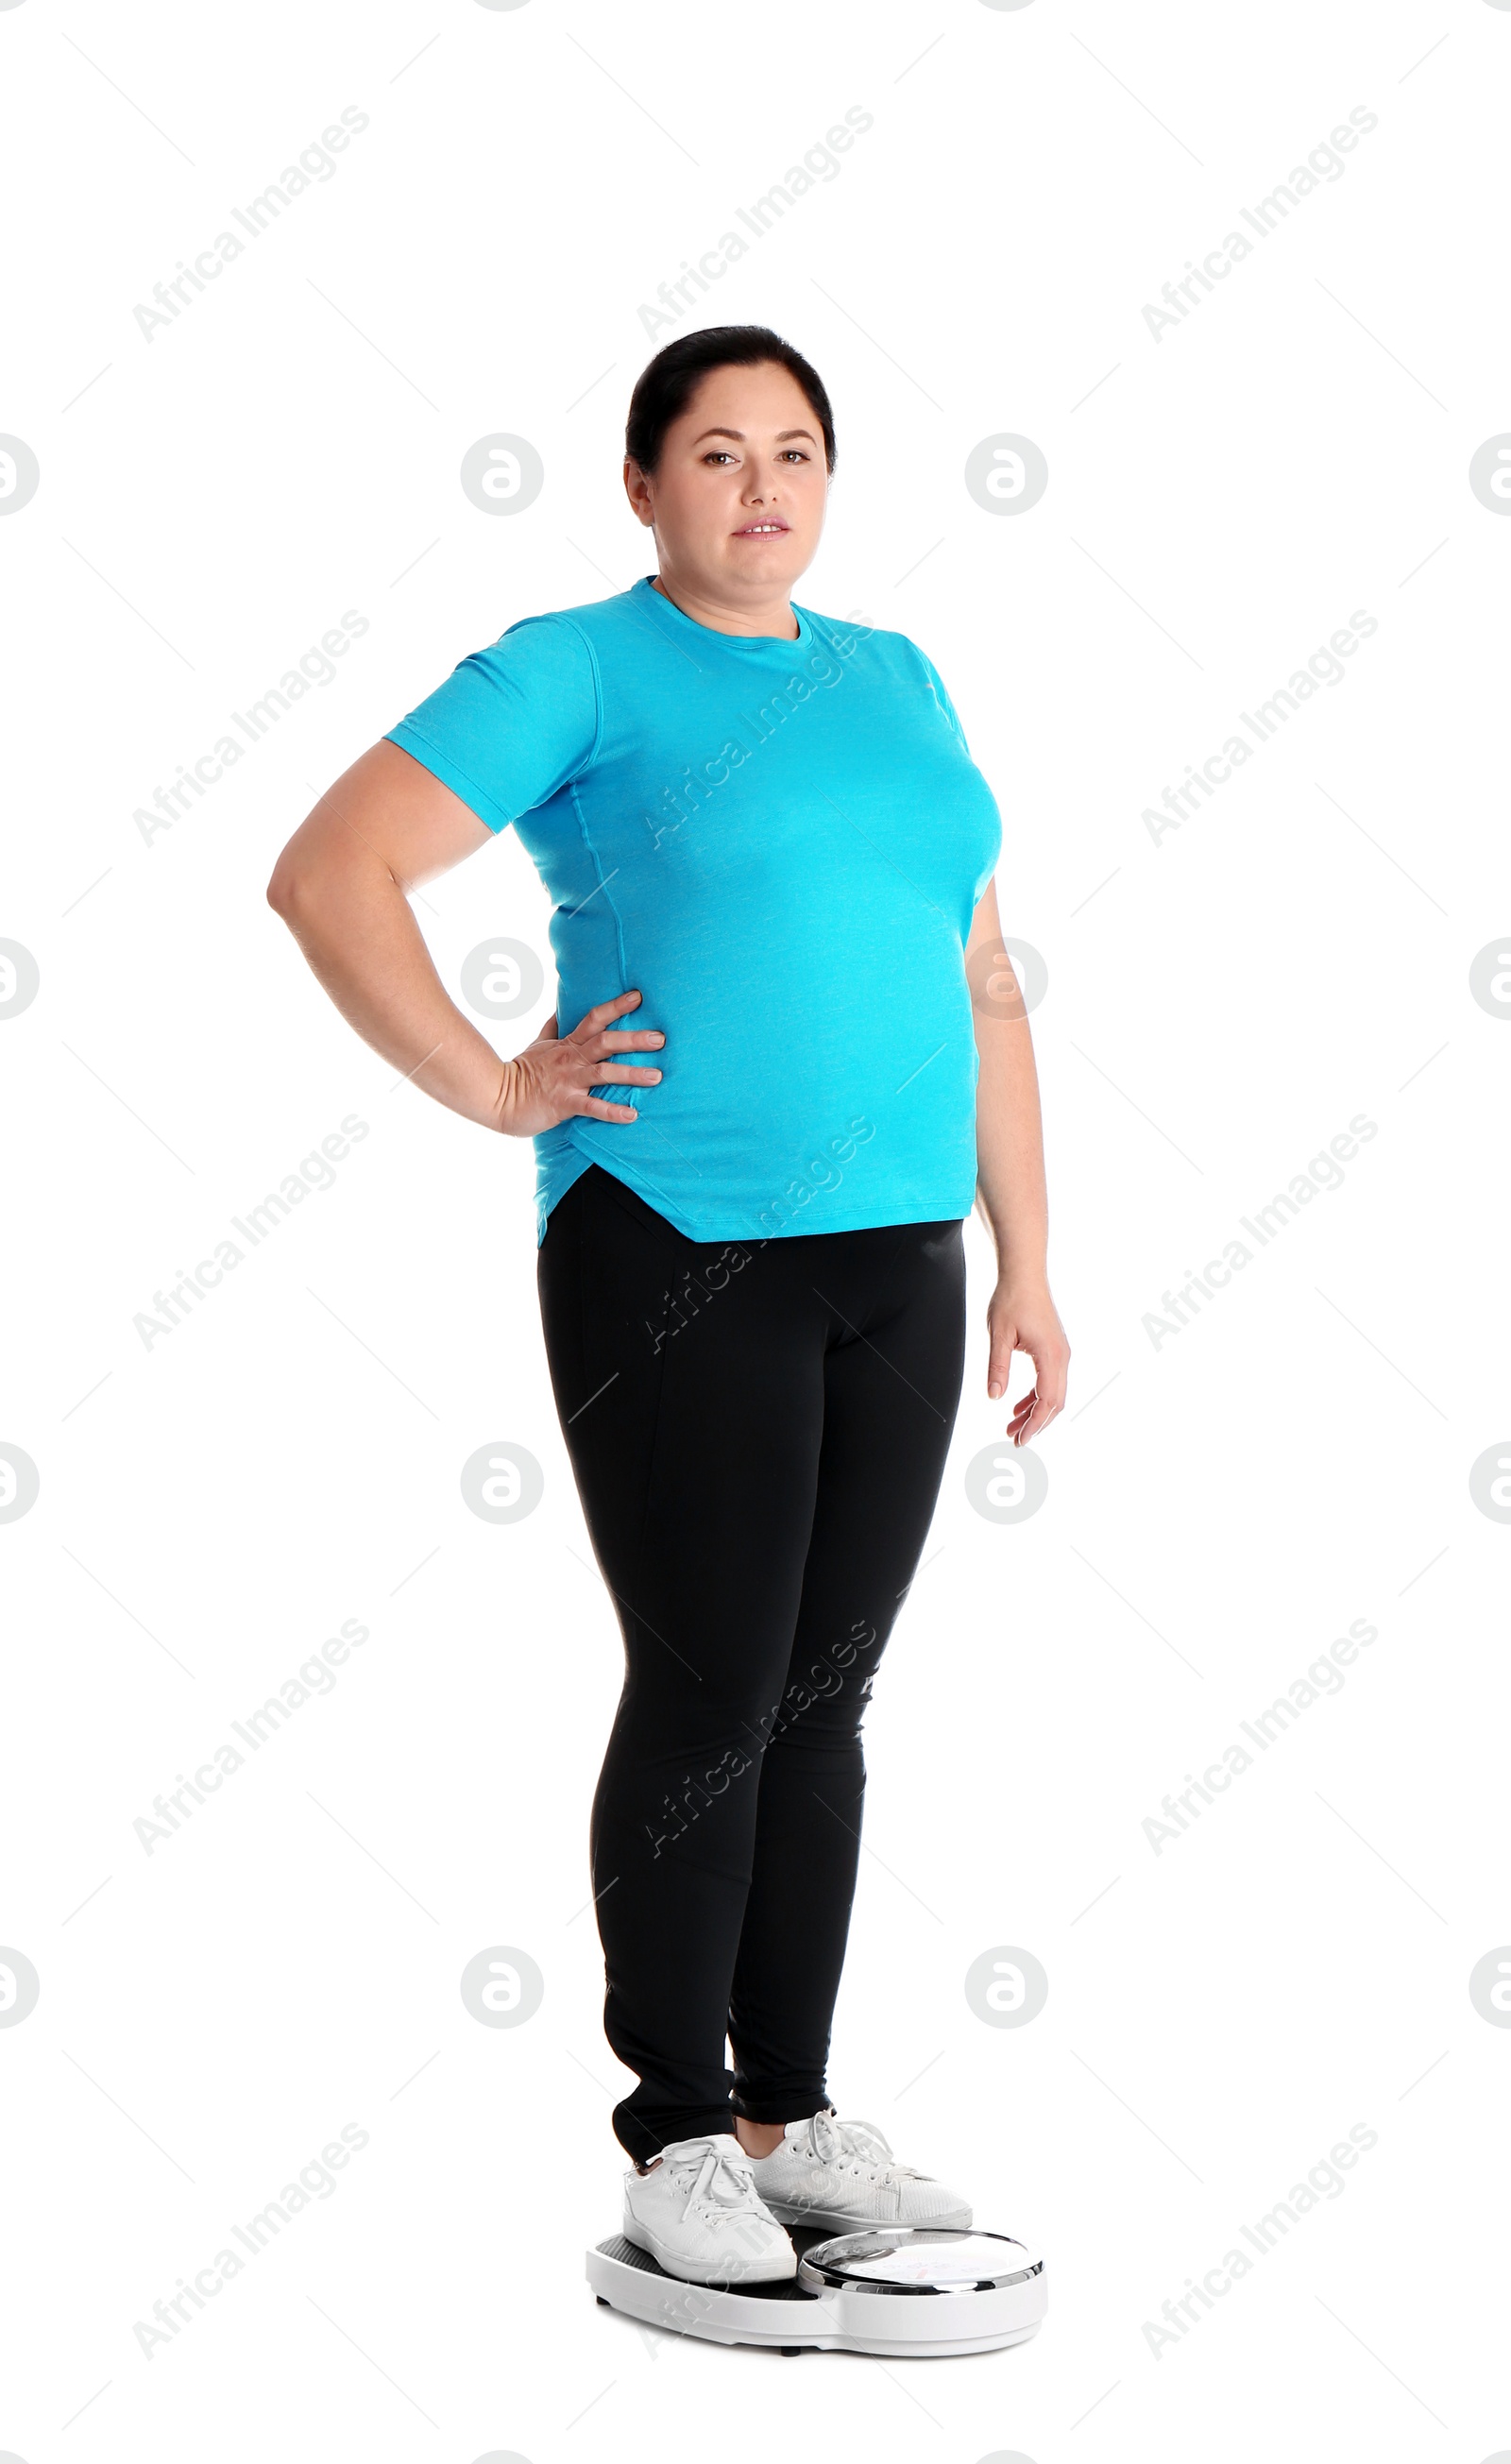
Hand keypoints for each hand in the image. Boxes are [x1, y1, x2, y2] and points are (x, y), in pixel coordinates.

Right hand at [494, 989, 663, 1137]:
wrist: (497, 1097)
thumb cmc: (521, 1072)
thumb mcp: (537, 1044)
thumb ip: (553, 1028)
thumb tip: (560, 1009)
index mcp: (568, 1044)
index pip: (594, 1019)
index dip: (616, 1006)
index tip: (638, 997)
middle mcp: (571, 1059)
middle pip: (605, 1042)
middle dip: (634, 1039)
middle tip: (660, 1038)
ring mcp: (568, 1081)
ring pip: (604, 1073)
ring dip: (631, 1074)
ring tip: (656, 1076)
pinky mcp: (564, 1103)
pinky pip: (592, 1108)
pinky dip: (612, 1112)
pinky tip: (632, 1115)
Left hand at [986, 1277, 1068, 1445]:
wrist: (1024, 1274)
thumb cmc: (1011, 1299)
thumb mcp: (998, 1335)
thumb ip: (997, 1367)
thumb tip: (993, 1396)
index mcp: (1050, 1355)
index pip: (1047, 1401)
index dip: (1034, 1424)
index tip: (1020, 1440)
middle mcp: (1061, 1356)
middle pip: (1055, 1402)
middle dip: (1036, 1424)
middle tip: (1014, 1439)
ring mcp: (1060, 1353)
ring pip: (1053, 1393)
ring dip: (1035, 1412)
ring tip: (1012, 1426)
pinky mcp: (1054, 1349)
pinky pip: (1049, 1381)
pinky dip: (1035, 1397)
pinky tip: (1018, 1405)